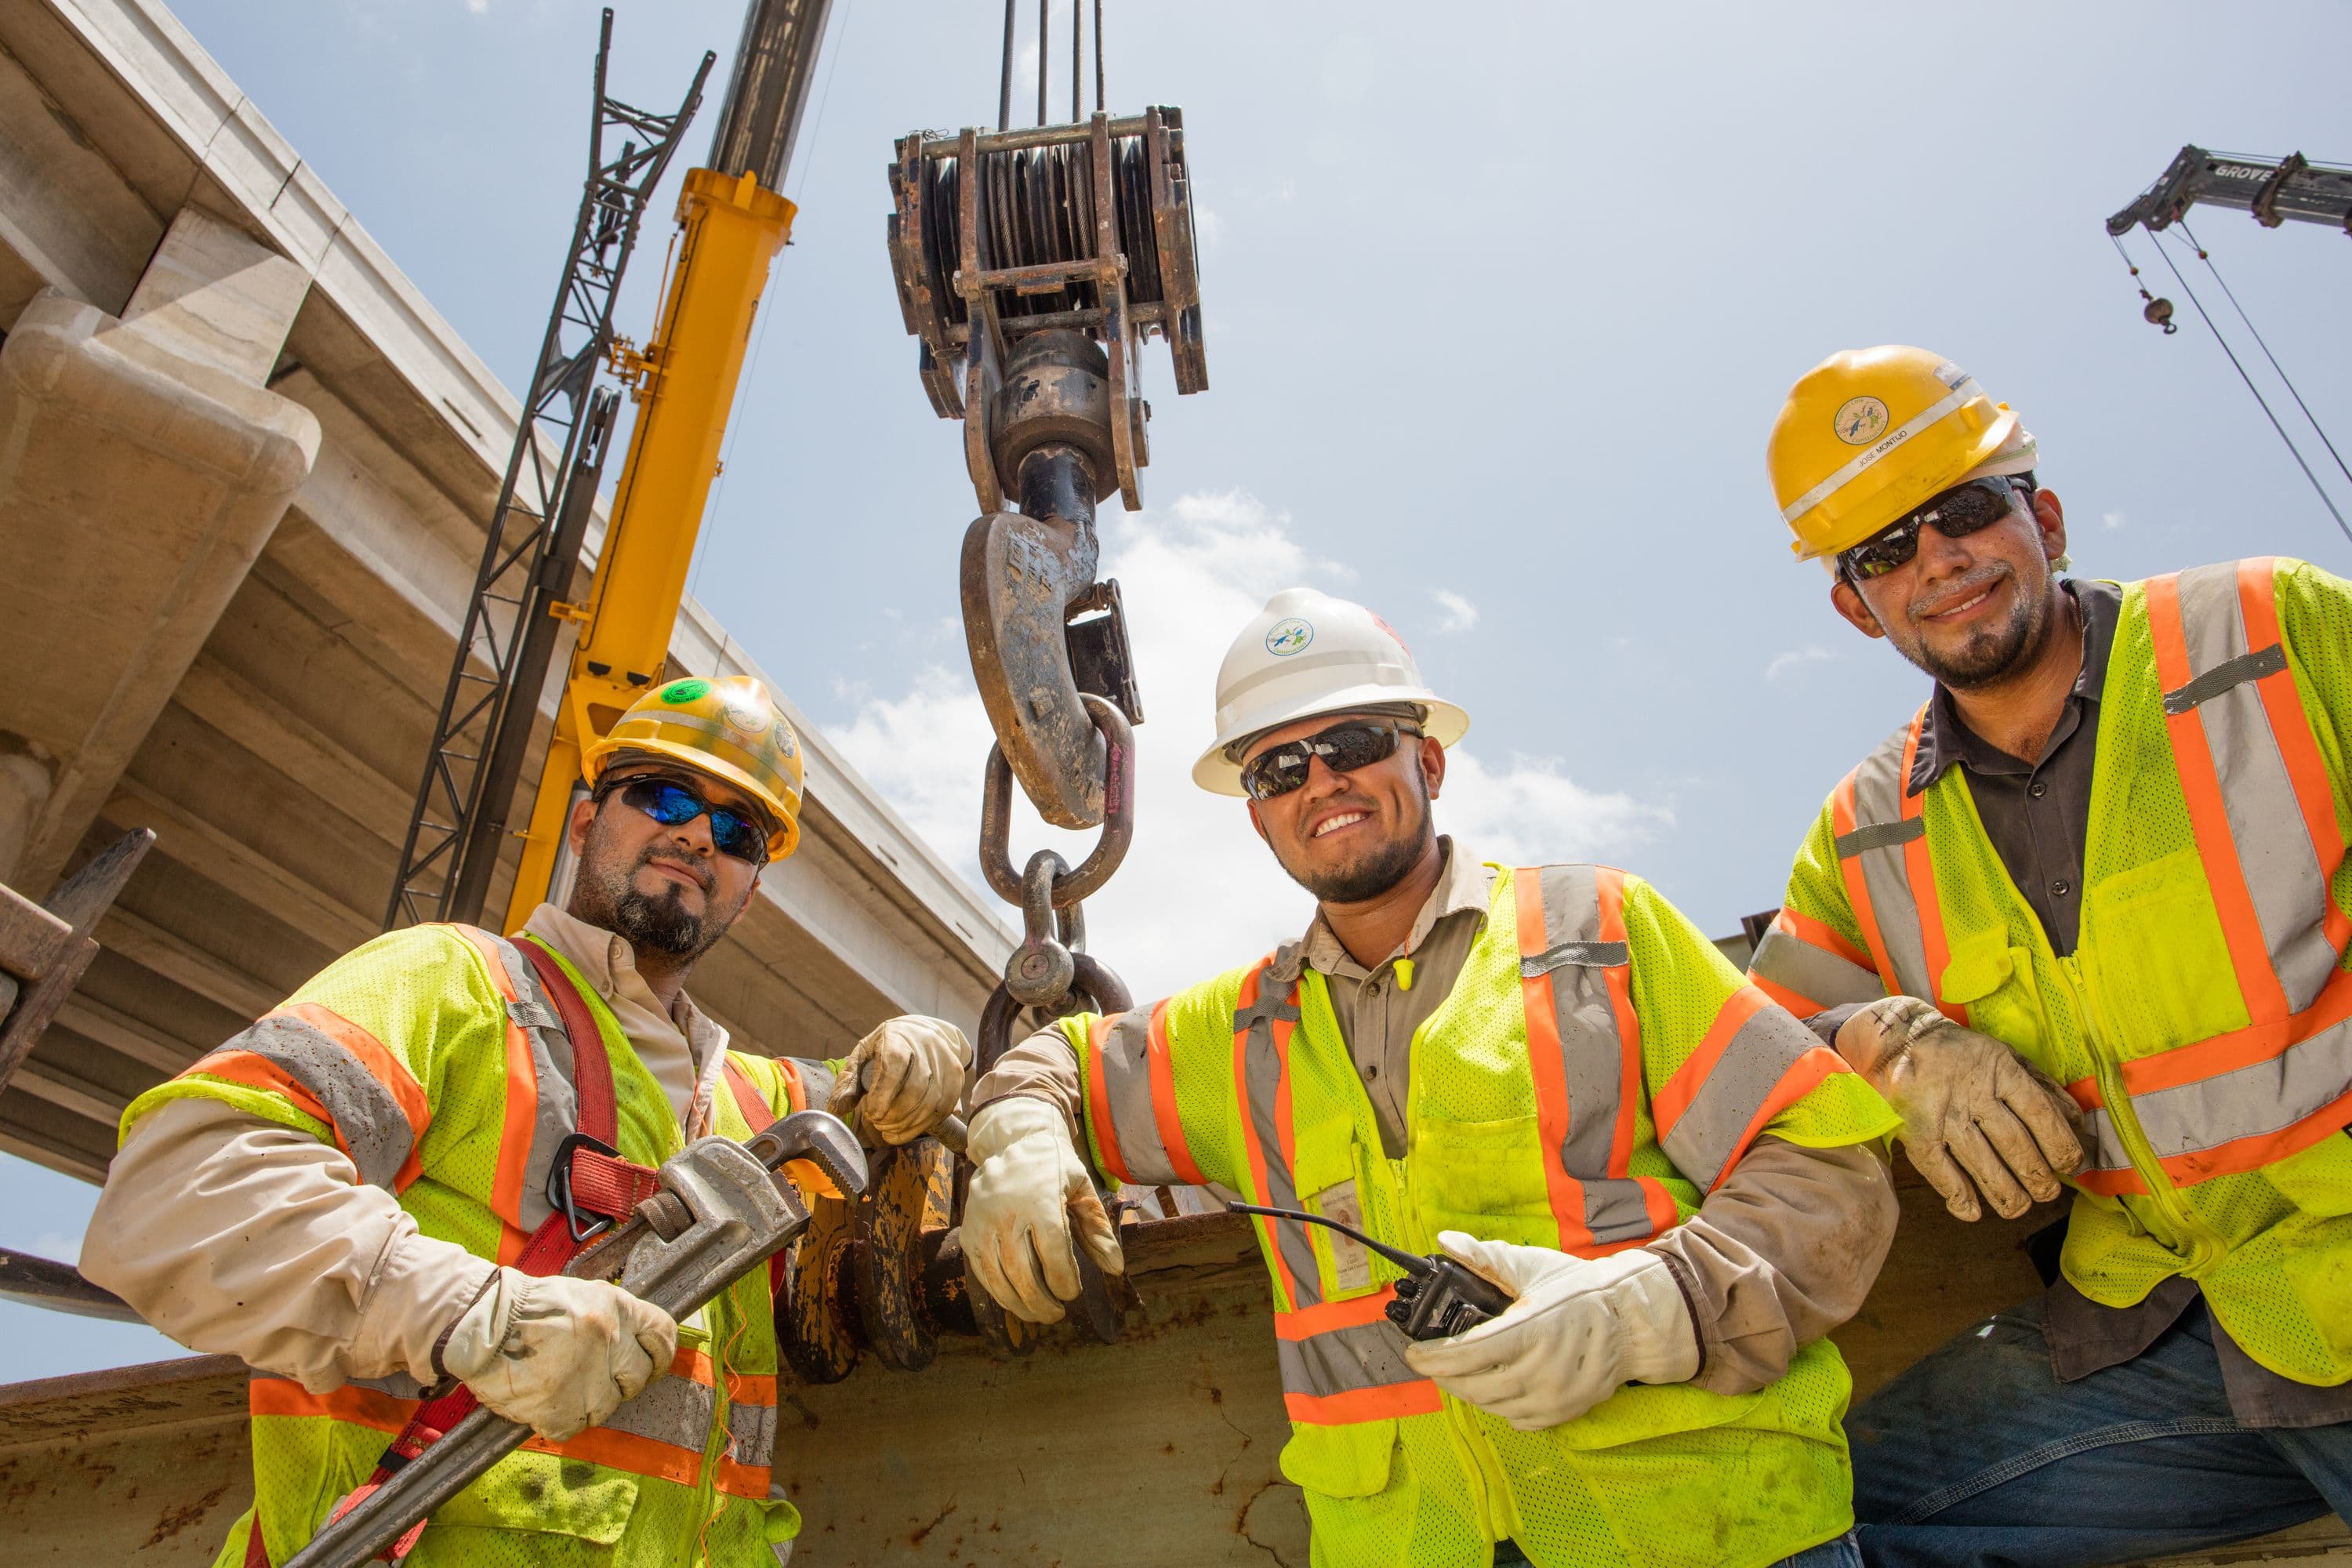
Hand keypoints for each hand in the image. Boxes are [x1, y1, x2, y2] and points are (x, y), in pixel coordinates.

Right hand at [439, 1269, 676, 1440]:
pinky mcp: (559, 1407)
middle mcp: (608, 1340)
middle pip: (638, 1377)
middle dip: (621, 1383)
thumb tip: (635, 1341)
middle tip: (594, 1378)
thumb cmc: (526, 1307)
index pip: (663, 1334)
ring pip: (606, 1407)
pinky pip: (573, 1427)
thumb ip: (612, 1317)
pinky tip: (544, 1402)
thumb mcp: (581, 1294)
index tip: (651, 1364)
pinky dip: (560, 1420)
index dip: (660, 1353)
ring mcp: (585, 1376)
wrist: (480, 1322)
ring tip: (560, 1385)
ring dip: (586, 1402)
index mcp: (616, 1308)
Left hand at [830, 1016, 971, 1143]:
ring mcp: (946, 1061)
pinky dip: (923, 1125)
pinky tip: (906, 1129)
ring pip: (932, 1102)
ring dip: (908, 1124)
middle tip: (878, 1124)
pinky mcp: (957, 1077)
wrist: (920, 1032)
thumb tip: (836, 1109)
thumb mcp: (861, 1056)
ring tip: (889, 1129)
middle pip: (916, 1088)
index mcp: (898, 1037)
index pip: (896, 1065)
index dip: (884, 1094)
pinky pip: (943, 1108)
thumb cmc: (884, 1047)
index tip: (872, 1115)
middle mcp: (927, 1046)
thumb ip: (848, 1082)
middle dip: (895, 1115)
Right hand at [959, 1096, 1122, 1321]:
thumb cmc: (1055, 1170)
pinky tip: (1015, 1301)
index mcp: (1040, 1199)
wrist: (1012, 1144)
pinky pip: (981, 1271)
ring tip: (1038, 1315)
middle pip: (1022, 1271)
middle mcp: (1007, 1212)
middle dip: (1041, 1302)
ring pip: (998, 1277)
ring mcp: (982, 1222)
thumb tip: (1116, 1269)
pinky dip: (998, 1292)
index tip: (1072, 1294)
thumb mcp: (1083, 1191)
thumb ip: (1098, 1230)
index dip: (1063, 1280)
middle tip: (1057, 1315)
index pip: (1052, 1251)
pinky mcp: (969, 1232)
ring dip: (1018, 1304)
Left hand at [1401, 1233, 1696, 1430]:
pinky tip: (1497, 1381)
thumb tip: (1445, 1242)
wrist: (1630, 1320)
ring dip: (1469, 1389)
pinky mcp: (1565, 1412)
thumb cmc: (1578, 1289)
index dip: (1432, 1358)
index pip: (1467, 1355)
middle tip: (1434, 1361)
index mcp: (1531, 1329)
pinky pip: (1517, 1418)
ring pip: (1492, 1406)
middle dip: (1445, 1374)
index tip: (1413, 1353)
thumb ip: (1485, 1257)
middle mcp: (1544, 1370)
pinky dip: (1500, 1403)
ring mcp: (1556, 1397)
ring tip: (1462, 1369)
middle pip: (1474, 1387)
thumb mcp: (1532, 1266)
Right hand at [1837, 996, 2083, 1221]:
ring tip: (2019, 1206)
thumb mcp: (2007, 1056)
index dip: (2061, 1145)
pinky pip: (1939, 1170)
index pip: (2040, 1115)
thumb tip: (2077, 1122)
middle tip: (2047, 1192)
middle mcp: (1973, 1093)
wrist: (1899, 1041)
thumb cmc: (1962, 1054)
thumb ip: (2042, 1087)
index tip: (2071, 1164)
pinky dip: (1957, 1195)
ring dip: (2006, 1193)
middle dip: (2037, 1177)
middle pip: (2014, 1144)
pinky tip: (1972, 1211)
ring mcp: (1943, 1115)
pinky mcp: (1916, 1132)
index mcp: (2001, 1070)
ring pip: (1981, 1163)